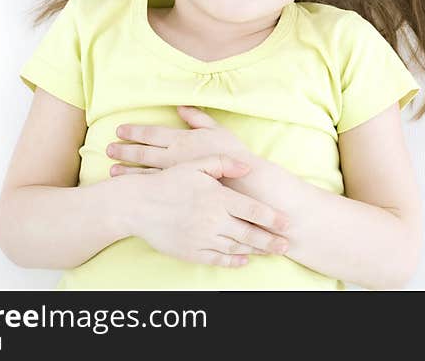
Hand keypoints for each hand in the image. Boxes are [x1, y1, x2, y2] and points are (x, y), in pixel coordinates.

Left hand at [108, 105, 248, 175]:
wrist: (244, 183)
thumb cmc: (233, 154)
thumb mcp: (217, 129)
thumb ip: (197, 117)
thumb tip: (180, 106)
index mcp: (182, 138)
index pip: (151, 133)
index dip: (134, 131)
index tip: (119, 130)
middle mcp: (173, 156)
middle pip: (142, 152)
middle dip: (124, 149)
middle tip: (108, 148)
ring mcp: (173, 175)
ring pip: (143, 171)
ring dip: (126, 169)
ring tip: (111, 169)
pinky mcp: (177, 190)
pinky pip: (153, 186)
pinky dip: (138, 184)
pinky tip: (128, 185)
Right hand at [122, 154, 290, 266]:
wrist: (137, 205)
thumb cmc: (168, 182)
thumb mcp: (196, 165)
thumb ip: (224, 163)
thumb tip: (248, 166)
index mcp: (218, 197)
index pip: (252, 210)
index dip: (272, 218)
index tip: (287, 224)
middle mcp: (213, 220)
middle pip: (249, 234)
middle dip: (271, 241)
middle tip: (287, 245)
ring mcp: (202, 238)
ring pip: (236, 248)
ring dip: (255, 251)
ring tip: (270, 252)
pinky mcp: (191, 251)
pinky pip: (217, 260)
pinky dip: (233, 261)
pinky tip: (243, 260)